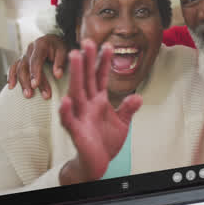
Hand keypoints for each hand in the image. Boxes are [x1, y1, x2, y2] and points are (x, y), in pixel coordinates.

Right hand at [7, 34, 69, 99]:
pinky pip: (14, 67)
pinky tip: (11, 86)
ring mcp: (25, 54)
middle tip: (30, 94)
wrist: (55, 40)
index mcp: (40, 45)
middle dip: (27, 81)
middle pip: (25, 66)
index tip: (35, 85)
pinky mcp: (22, 59)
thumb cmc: (59, 46)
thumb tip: (57, 75)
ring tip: (26, 95)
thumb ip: (61, 62)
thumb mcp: (64, 51)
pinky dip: (11, 76)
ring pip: (19, 68)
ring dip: (21, 82)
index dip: (34, 73)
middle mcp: (30, 49)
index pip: (35, 60)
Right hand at [57, 39, 141, 184]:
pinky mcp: (75, 131)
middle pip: (86, 78)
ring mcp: (80, 116)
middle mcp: (88, 105)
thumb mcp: (122, 123)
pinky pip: (69, 119)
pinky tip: (65, 100)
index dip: (104, 62)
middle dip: (86, 60)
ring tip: (75, 57)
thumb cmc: (105, 142)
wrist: (97, 163)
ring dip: (75, 75)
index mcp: (99, 101)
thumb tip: (138, 96)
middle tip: (86, 41)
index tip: (108, 45)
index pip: (100, 77)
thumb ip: (128, 108)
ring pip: (76, 92)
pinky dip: (66, 110)